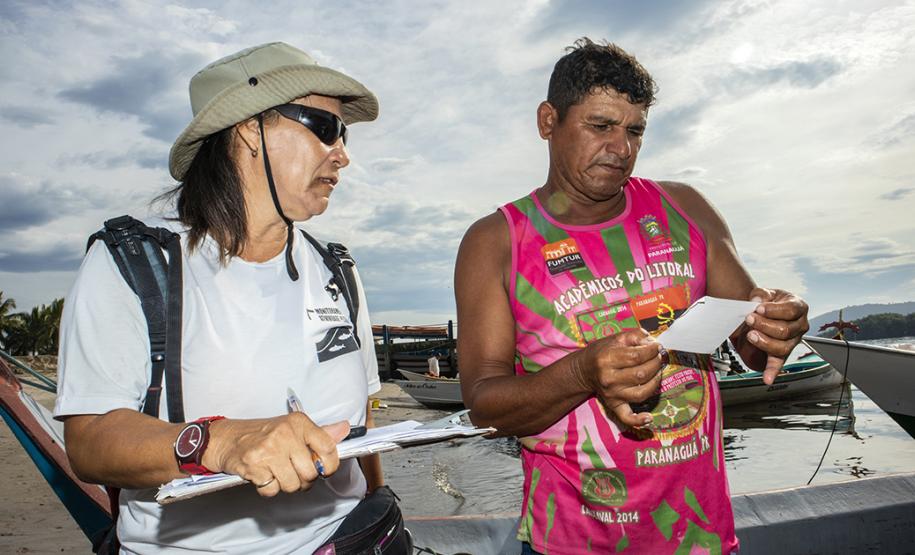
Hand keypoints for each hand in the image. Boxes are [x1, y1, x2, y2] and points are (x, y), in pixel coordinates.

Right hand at [203, 414, 349, 497]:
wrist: (228, 439)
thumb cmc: (263, 434)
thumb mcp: (293, 427)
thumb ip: (320, 433)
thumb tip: (344, 429)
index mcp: (298, 423)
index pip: (327, 447)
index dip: (330, 465)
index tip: (324, 469)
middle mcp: (285, 434)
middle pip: (311, 473)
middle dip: (305, 479)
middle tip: (294, 471)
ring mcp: (268, 450)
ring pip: (293, 485)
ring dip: (287, 485)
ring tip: (278, 473)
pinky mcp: (253, 466)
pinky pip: (272, 490)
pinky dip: (269, 488)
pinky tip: (265, 475)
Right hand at [578, 329, 665, 428]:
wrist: (584, 370)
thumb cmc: (603, 352)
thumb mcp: (615, 338)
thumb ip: (635, 336)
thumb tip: (652, 342)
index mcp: (607, 359)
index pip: (636, 356)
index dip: (652, 351)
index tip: (657, 346)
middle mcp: (609, 378)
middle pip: (641, 374)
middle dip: (656, 364)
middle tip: (659, 357)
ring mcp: (612, 394)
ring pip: (641, 392)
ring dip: (656, 382)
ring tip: (658, 372)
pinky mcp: (614, 405)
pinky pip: (626, 417)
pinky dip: (638, 420)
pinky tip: (649, 418)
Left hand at [743, 288, 809, 384]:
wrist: (762, 311)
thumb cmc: (767, 302)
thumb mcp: (765, 293)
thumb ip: (761, 294)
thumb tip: (757, 301)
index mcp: (799, 307)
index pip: (791, 310)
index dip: (774, 310)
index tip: (758, 308)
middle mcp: (800, 325)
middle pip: (785, 330)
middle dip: (764, 325)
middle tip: (749, 319)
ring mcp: (793, 341)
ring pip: (782, 347)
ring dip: (764, 342)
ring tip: (750, 335)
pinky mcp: (782, 353)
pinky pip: (778, 364)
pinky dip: (772, 372)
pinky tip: (767, 378)